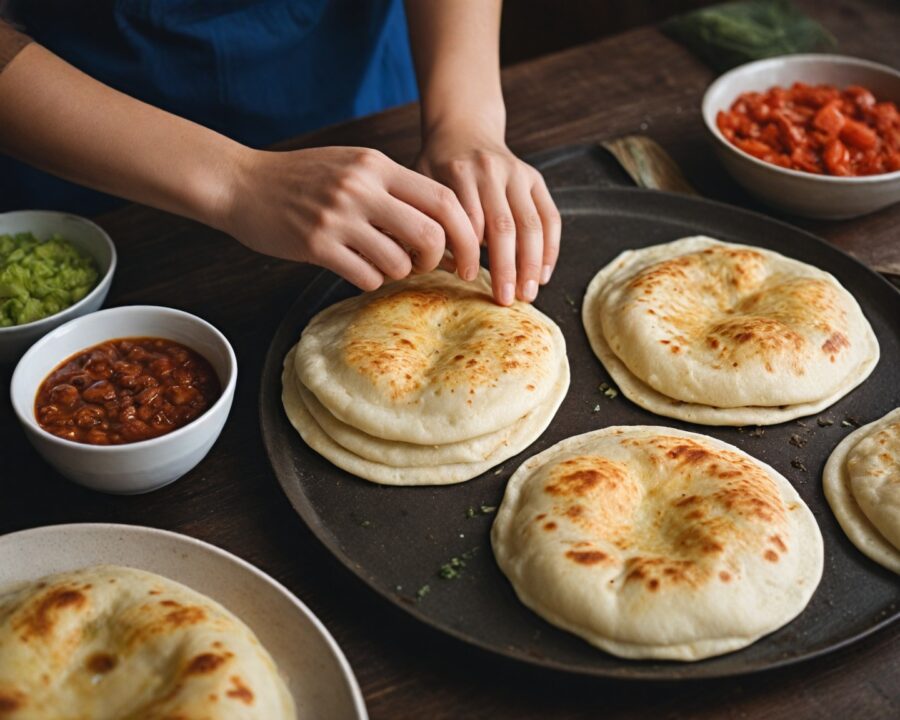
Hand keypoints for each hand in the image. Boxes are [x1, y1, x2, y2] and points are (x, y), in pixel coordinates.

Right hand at [215, 146, 480, 290]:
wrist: (241, 184)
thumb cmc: (303, 179)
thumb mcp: (352, 167)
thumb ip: (394, 189)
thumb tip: (442, 228)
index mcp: (376, 165)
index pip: (443, 199)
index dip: (465, 232)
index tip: (465, 253)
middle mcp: (361, 188)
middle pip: (430, 234)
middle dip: (438, 259)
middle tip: (427, 266)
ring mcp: (338, 217)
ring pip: (399, 262)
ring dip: (400, 273)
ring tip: (384, 265)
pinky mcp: (316, 245)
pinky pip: (366, 277)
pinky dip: (371, 281)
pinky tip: (358, 270)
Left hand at [416, 130, 560, 304]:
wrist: (464, 130)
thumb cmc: (436, 167)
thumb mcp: (421, 184)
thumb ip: (429, 218)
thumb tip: (443, 265)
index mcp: (459, 171)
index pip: (470, 221)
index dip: (469, 252)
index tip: (467, 279)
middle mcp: (492, 170)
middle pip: (504, 226)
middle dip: (507, 267)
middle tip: (506, 300)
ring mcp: (519, 174)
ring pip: (531, 225)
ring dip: (532, 264)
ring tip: (528, 295)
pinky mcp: (536, 179)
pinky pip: (550, 217)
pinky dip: (550, 249)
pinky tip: (543, 275)